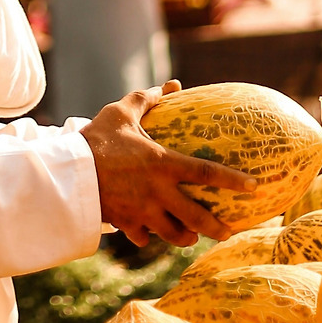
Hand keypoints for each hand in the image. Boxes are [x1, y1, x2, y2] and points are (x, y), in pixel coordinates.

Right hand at [81, 81, 256, 247]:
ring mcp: (142, 211)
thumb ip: (147, 98)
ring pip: (172, 233)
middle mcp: (158, 192)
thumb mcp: (121, 113)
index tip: (254, 186)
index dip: (233, 180)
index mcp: (163, 164)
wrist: (67, 173)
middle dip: (215, 227)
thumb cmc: (96, 140)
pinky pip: (142, 236)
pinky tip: (148, 235)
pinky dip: (147, 236)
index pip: (207, 173)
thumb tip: (171, 85)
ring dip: (184, 237)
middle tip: (228, 232)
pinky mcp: (125, 223)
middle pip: (196, 216)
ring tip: (190, 237)